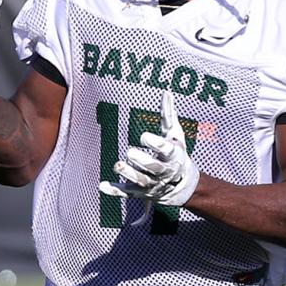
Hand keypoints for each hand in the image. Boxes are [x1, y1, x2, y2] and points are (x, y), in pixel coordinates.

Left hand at [99, 91, 198, 206]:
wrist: (183, 186)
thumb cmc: (176, 154)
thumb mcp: (175, 134)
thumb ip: (169, 115)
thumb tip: (167, 92)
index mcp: (173, 156)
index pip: (166, 151)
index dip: (156, 144)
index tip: (143, 136)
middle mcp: (164, 172)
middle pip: (154, 168)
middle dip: (142, 161)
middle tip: (129, 152)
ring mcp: (152, 184)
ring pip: (140, 181)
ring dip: (128, 174)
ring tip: (117, 164)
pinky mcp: (140, 192)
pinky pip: (127, 193)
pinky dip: (115, 191)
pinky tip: (102, 186)